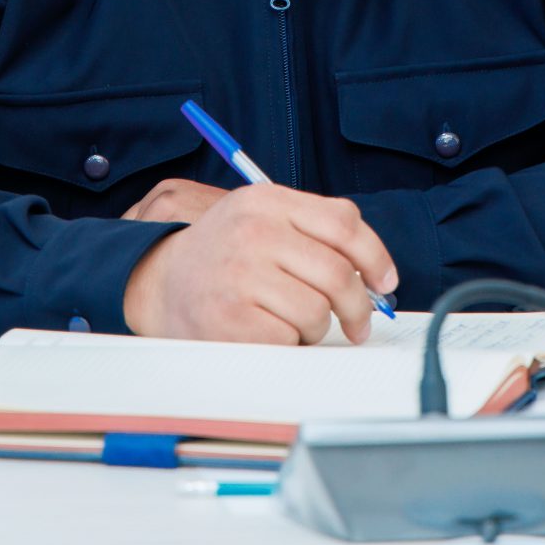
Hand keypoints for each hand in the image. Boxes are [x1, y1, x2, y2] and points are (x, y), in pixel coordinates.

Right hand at [121, 183, 398, 345]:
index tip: (384, 282)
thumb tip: (376, 275)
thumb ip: (315, 231)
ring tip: (295, 323)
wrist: (159, 281)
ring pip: (318, 311)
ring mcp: (239, 275)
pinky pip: (290, 339)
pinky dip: (290, 344)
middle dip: (357, 307)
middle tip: (356, 323)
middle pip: (337, 272)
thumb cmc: (225, 255)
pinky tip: (272, 334)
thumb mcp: (262, 218)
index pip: (344, 223)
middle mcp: (253, 232)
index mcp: (266, 200)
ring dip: (317, 327)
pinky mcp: (230, 319)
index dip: (375, 257)